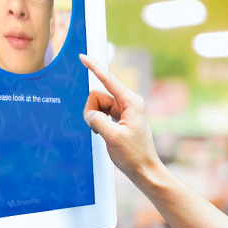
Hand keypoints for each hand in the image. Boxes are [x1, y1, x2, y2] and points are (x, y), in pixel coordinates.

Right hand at [79, 53, 162, 182]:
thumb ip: (96, 120)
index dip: (94, 67)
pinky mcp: (122, 118)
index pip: (108, 80)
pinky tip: (104, 134)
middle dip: (92, 110)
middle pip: (99, 96)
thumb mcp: (112, 137)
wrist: (145, 170)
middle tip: (97, 129)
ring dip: (95, 119)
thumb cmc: (133, 155)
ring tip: (104, 135)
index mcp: (131, 102)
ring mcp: (126, 110)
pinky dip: (99, 122)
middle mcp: (130, 102)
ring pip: (99, 105)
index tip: (83, 57)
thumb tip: (90, 114)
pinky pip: (102, 113)